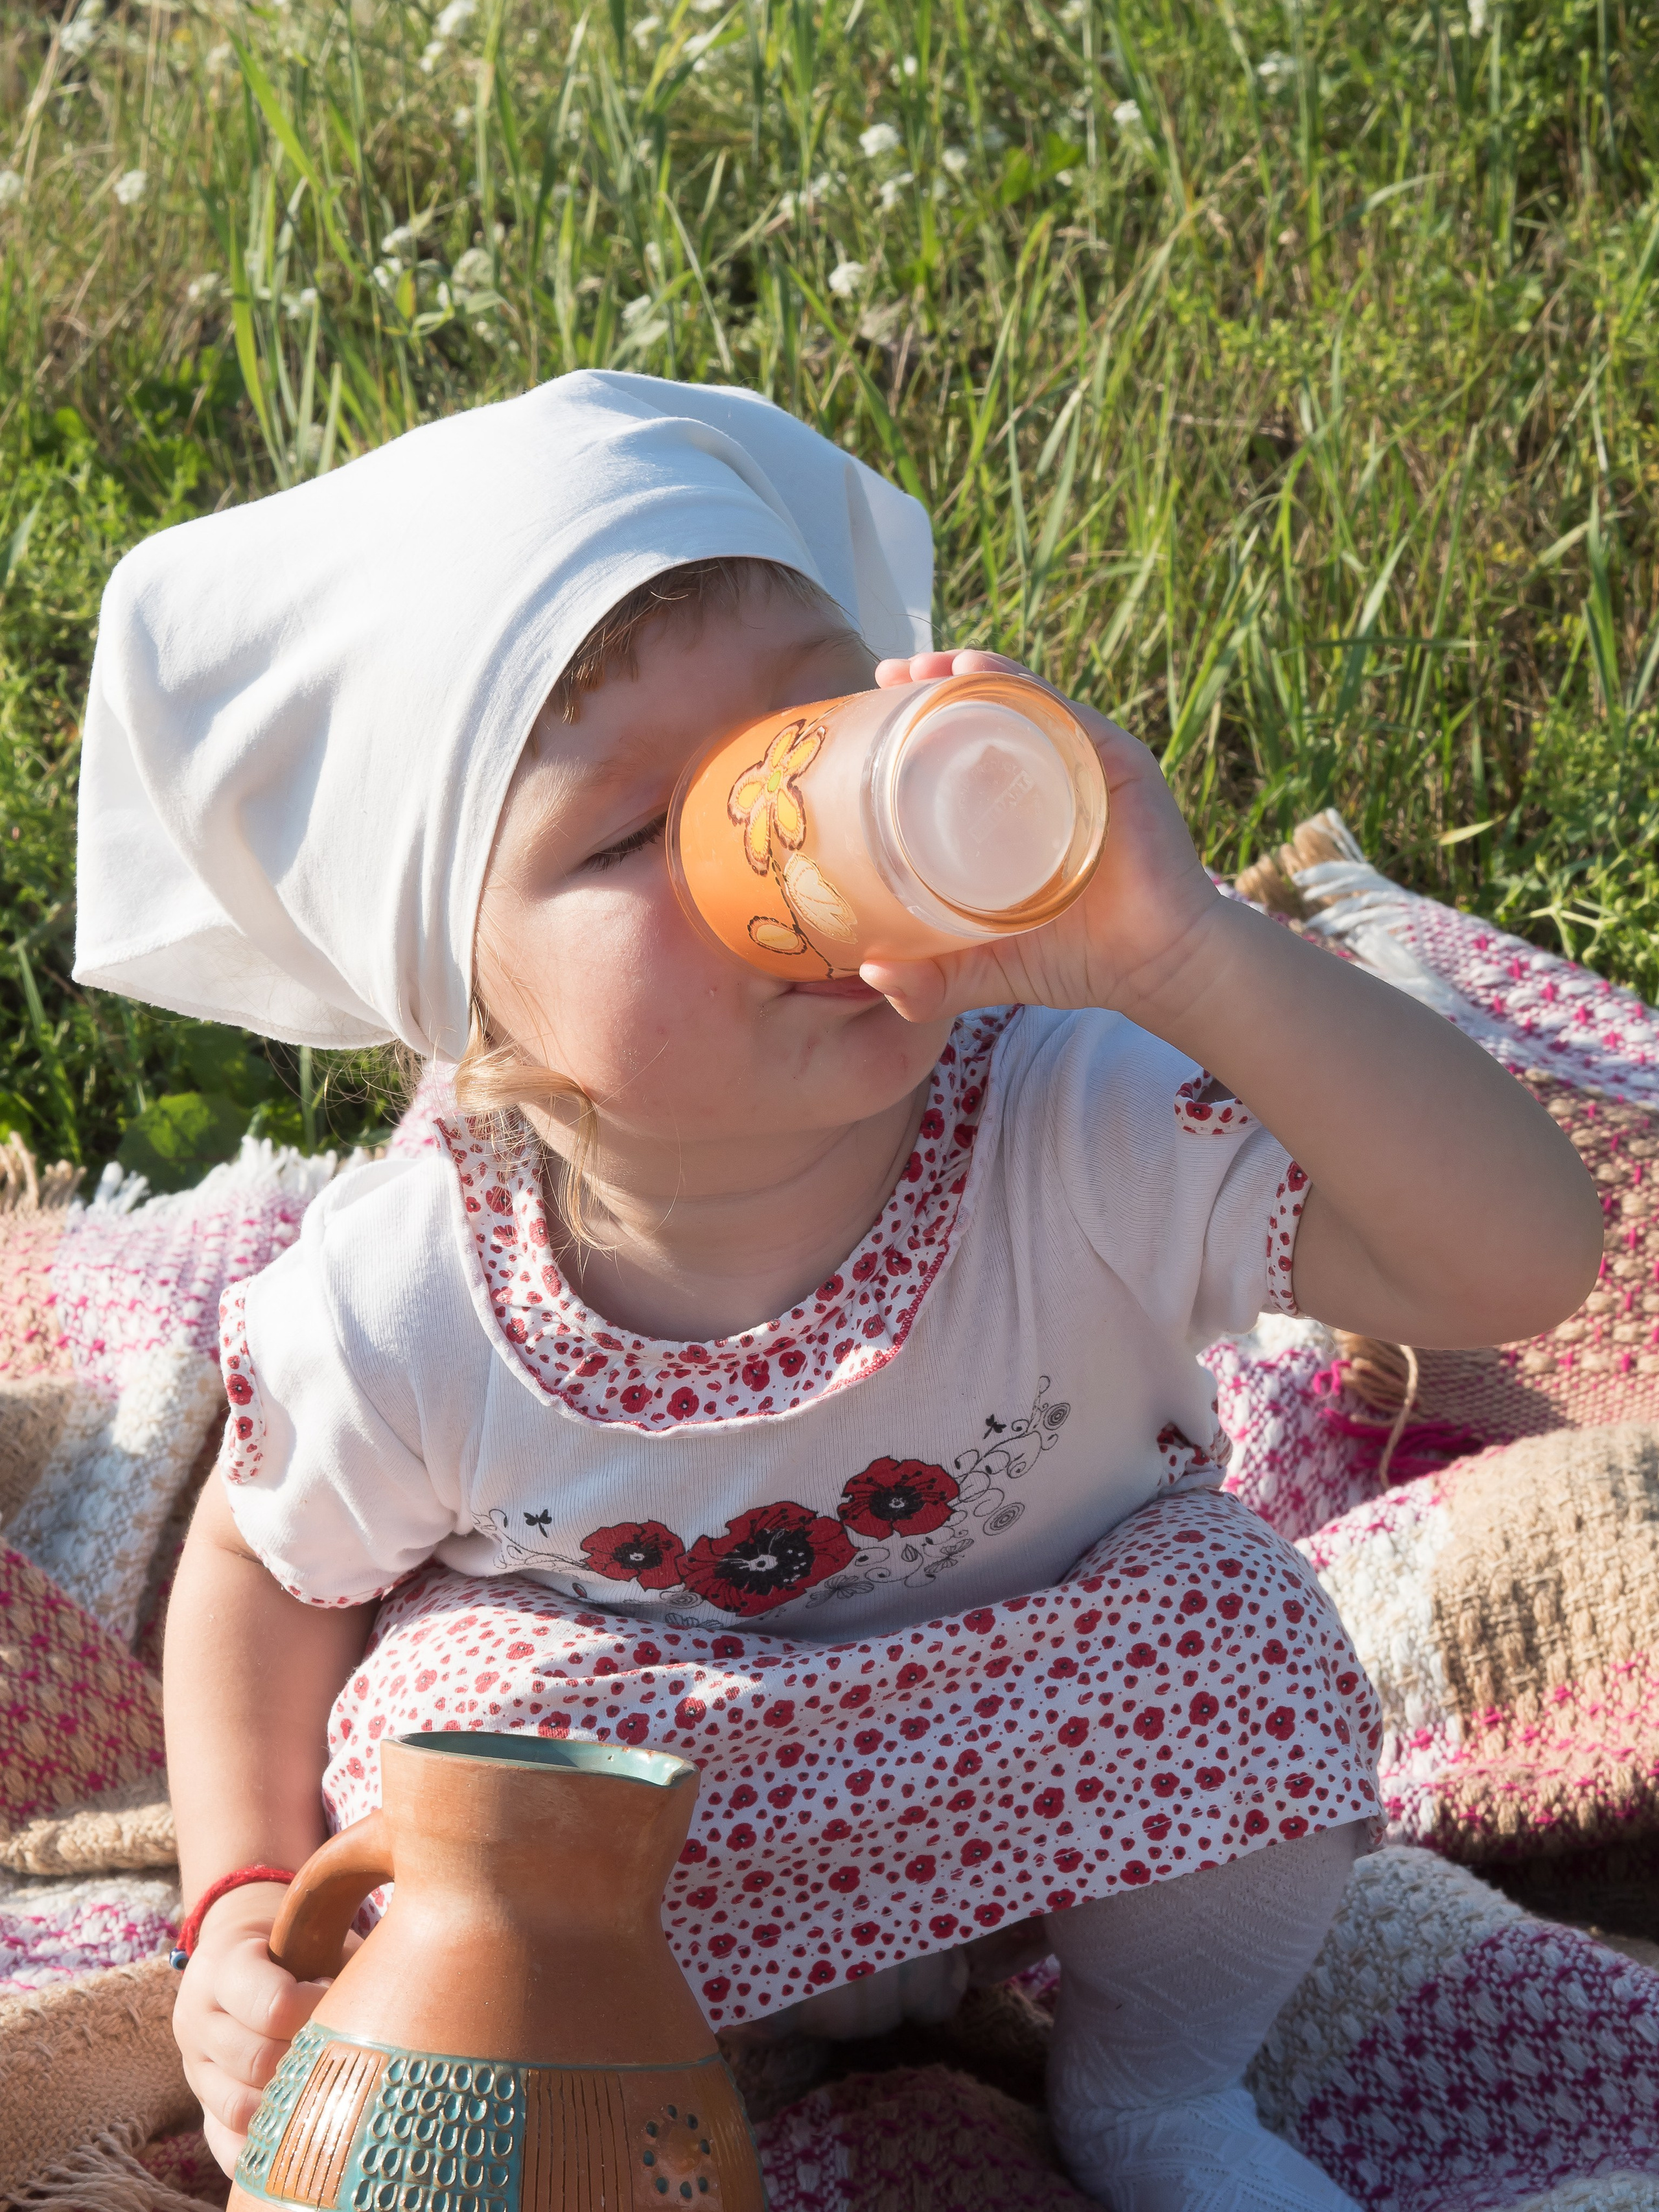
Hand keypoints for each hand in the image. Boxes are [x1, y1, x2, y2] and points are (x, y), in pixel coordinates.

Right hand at [173, 1882, 353, 2175]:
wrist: (244, 1948)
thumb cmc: (298, 1939)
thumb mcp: (314, 1930)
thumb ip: (344, 1956)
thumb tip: (397, 1987)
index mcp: (223, 1964)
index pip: (272, 2004)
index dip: (317, 2006)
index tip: (339, 1992)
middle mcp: (198, 2018)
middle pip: (256, 2060)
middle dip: (306, 2056)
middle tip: (338, 2041)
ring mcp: (195, 2067)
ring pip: (238, 2107)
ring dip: (289, 2101)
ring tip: (325, 2077)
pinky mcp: (203, 2103)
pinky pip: (225, 2143)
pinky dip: (261, 2148)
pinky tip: (299, 2135)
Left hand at [862, 650, 1223, 1027]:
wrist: (1156, 969)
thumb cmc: (1074, 961)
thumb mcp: (983, 970)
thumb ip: (929, 981)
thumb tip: (868, 972)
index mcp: (1014, 810)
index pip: (959, 748)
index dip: (914, 723)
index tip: (870, 707)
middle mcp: (1047, 775)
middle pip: (984, 711)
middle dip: (933, 683)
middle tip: (888, 672)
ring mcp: (1082, 763)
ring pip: (1020, 699)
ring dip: (968, 672)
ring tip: (922, 664)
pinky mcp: (1116, 761)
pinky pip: (1062, 710)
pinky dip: (1018, 685)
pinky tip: (976, 672)